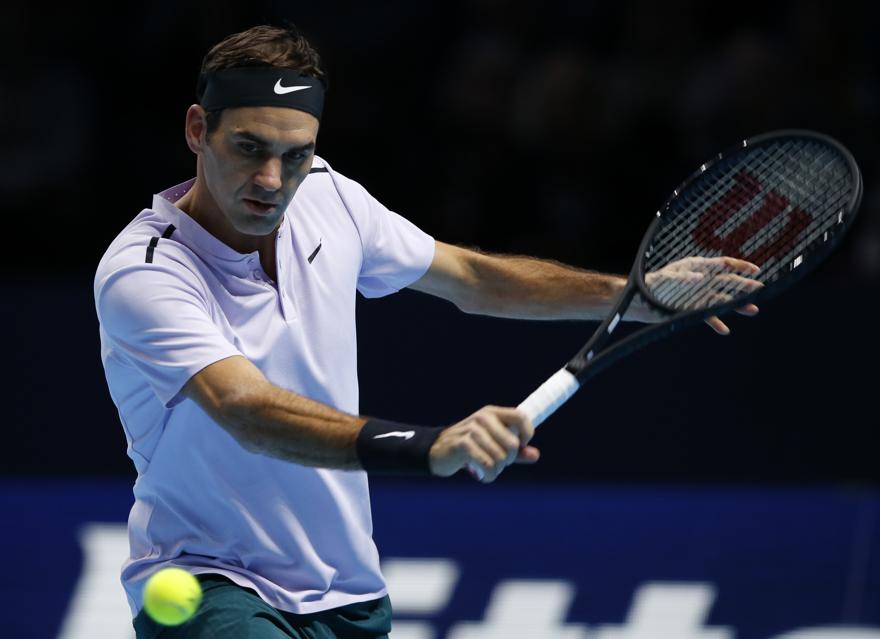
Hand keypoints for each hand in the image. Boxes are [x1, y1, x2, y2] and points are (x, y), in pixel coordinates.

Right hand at [429, 406, 538, 482]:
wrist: (438, 450)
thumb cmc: (470, 447)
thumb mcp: (494, 444)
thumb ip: (515, 450)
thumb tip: (535, 455)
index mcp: (492, 413)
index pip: (520, 416)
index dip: (527, 432)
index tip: (521, 445)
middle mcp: (483, 418)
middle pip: (512, 443)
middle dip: (508, 460)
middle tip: (499, 464)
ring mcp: (472, 429)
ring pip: (500, 457)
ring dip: (497, 470)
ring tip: (489, 470)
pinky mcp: (462, 443)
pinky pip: (486, 463)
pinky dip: (489, 475)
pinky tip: (484, 476)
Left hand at [637, 256, 763, 334]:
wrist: (638, 302)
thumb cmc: (650, 285)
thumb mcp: (666, 280)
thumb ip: (682, 278)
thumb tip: (699, 277)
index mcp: (696, 267)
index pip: (722, 264)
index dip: (739, 266)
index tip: (755, 270)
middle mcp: (700, 281)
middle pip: (727, 283)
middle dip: (744, 286)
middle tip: (762, 290)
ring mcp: (697, 296)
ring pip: (721, 300)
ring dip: (736, 306)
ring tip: (753, 310)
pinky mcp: (691, 309)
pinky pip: (707, 316)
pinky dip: (715, 323)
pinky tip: (725, 330)